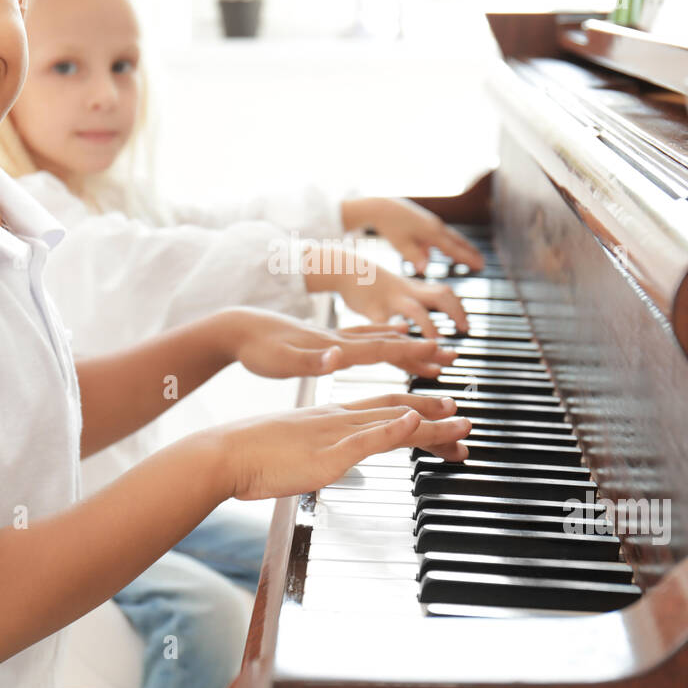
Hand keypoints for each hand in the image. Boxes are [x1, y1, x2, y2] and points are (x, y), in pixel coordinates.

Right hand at [213, 393, 471, 499]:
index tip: (441, 412)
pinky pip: (366, 438)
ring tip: (461, 424)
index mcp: (330, 417)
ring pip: (392, 422)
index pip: (382, 408)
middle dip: (434, 414)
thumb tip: (326, 464)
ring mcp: (334, 433)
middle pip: (396, 410)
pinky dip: (393, 429)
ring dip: (430, 423)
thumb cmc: (251, 457)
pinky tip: (414, 424)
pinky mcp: (327, 451)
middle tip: (466, 418)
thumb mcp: (294, 452)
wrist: (224, 453)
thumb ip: (316, 454)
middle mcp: (338, 419)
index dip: (414, 409)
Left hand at [222, 307, 457, 378]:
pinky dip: (384, 338)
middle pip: (389, 344)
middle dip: (421, 350)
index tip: (439, 354)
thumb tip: (336, 357)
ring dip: (408, 343)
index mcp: (332, 348)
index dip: (410, 353)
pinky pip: (364, 339)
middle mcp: (338, 341)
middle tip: (452, 354)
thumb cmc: (256, 348)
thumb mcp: (280, 361)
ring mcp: (333, 339)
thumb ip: (310, 361)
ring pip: (379, 339)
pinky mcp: (324, 340)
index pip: (379, 350)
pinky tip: (391, 337)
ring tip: (432, 346)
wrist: (234, 326)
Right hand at [333, 261, 468, 338]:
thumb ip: (416, 296)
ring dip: (430, 326)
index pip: (444, 295)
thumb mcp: (400, 287)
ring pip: (416, 311)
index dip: (458, 308)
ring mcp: (391, 299)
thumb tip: (435, 307)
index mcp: (416, 289)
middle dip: (456, 312)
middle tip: (465, 329)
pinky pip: (387, 324)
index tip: (466, 326)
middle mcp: (408, 292)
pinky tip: (402, 350)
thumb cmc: (373, 282)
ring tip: (438, 344)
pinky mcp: (372, 308)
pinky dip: (395, 335)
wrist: (345, 268)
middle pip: (440, 296)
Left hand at [342, 196, 485, 272]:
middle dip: (470, 252)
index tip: (481, 265)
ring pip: (451, 236)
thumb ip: (414, 257)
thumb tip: (424, 269)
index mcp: (432, 233)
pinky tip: (446, 249)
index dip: (468, 258)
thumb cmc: (391, 227)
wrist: (382, 207)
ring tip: (471, 254)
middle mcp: (436, 226)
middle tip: (482, 262)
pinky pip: (442, 234)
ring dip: (462, 246)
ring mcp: (432, 222)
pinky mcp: (426, 221)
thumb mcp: (401, 245)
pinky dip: (449, 242)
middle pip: (458, 241)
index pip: (454, 249)